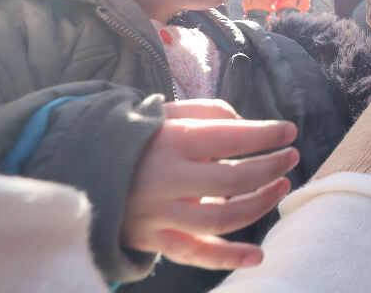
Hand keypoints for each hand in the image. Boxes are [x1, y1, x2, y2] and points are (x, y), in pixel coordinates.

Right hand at [122, 99, 299, 269]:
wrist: (80, 167)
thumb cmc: (137, 136)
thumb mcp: (168, 111)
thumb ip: (210, 112)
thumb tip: (247, 126)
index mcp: (171, 140)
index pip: (231, 137)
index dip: (266, 135)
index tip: (289, 131)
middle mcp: (165, 178)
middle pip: (232, 178)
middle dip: (269, 167)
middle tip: (291, 157)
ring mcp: (158, 213)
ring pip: (221, 218)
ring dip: (259, 204)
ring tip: (281, 187)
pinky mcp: (153, 239)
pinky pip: (195, 253)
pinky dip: (228, 258)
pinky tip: (257, 256)